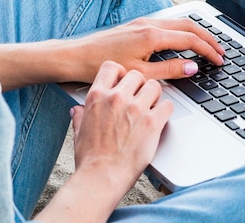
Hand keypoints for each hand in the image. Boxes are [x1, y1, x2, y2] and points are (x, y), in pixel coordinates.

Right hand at [71, 61, 172, 200]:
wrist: (101, 177)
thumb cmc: (90, 158)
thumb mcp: (79, 131)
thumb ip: (80, 116)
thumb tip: (77, 110)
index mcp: (97, 96)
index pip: (112, 66)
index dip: (121, 72)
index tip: (124, 80)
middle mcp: (116, 98)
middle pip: (136, 74)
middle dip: (140, 85)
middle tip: (140, 97)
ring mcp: (135, 108)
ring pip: (154, 85)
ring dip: (155, 96)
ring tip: (152, 107)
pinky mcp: (152, 122)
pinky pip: (167, 105)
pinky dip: (166, 111)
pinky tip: (160, 118)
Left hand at [75, 17, 224, 82]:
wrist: (76, 57)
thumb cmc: (102, 66)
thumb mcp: (140, 74)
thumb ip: (169, 71)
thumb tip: (192, 67)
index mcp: (152, 35)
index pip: (190, 40)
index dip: (208, 50)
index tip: (219, 60)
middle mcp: (149, 24)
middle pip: (188, 26)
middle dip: (208, 38)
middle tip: (221, 52)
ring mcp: (141, 23)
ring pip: (178, 23)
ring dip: (195, 33)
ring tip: (207, 46)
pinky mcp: (135, 26)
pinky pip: (167, 24)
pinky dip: (182, 31)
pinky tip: (183, 41)